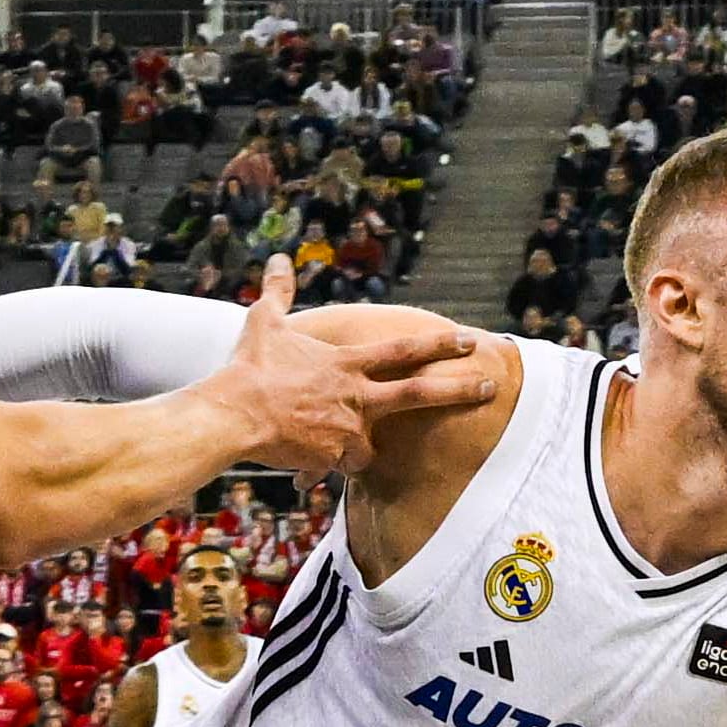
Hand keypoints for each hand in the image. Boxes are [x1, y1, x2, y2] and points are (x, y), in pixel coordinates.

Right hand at [202, 257, 491, 474]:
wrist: (234, 415)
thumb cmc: (248, 369)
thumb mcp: (264, 323)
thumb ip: (278, 292)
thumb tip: (279, 259)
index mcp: (346, 364)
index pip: (403, 350)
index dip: (439, 344)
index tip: (468, 340)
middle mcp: (357, 396)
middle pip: (419, 393)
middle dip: (459, 390)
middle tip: (491, 387)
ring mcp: (350, 428)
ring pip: (372, 442)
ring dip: (358, 445)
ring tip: (322, 442)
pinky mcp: (336, 458)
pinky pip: (343, 466)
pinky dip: (329, 466)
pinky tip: (307, 467)